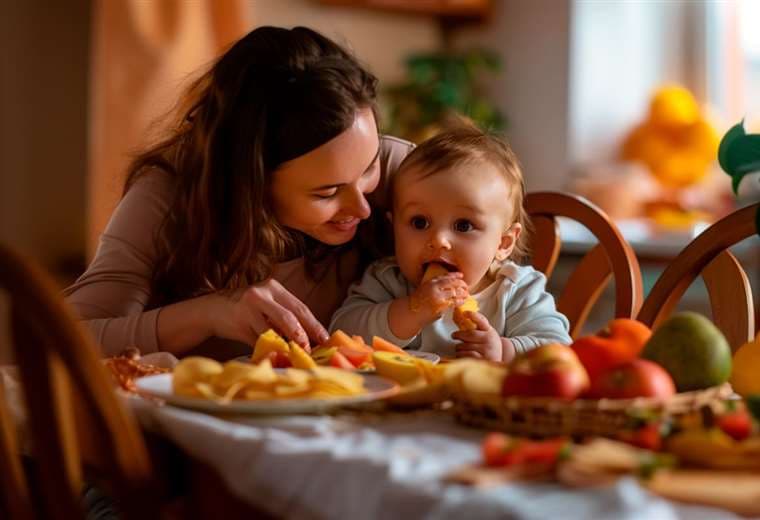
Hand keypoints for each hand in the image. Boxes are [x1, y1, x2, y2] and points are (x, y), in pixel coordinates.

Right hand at [209, 278, 327, 348]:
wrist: (214, 309)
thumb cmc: (247, 310)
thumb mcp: (267, 306)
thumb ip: (285, 318)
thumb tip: (310, 339)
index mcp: (274, 288)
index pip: (299, 307)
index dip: (314, 324)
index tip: (325, 338)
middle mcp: (262, 293)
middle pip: (289, 316)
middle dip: (302, 335)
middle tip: (310, 349)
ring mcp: (249, 307)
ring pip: (273, 330)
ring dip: (285, 345)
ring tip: (294, 354)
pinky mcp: (239, 322)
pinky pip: (258, 339)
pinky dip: (268, 348)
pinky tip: (275, 354)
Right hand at [409, 272, 467, 321]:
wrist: (411, 312)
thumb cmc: (417, 302)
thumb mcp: (424, 288)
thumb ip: (435, 285)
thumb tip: (448, 284)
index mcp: (431, 283)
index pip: (446, 276)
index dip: (455, 275)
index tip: (461, 275)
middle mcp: (435, 289)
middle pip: (453, 283)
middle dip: (462, 284)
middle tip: (466, 286)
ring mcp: (438, 298)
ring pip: (455, 293)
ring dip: (463, 293)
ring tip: (466, 294)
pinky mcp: (441, 307)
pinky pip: (454, 302)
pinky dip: (460, 301)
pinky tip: (462, 301)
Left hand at [452, 312, 502, 360]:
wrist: (497, 364)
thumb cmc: (488, 348)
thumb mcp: (486, 336)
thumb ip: (477, 328)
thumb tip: (461, 315)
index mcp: (490, 332)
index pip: (482, 321)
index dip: (473, 315)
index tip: (465, 313)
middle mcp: (490, 340)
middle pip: (469, 334)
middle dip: (458, 335)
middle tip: (454, 335)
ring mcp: (486, 350)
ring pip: (464, 345)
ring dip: (459, 347)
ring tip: (461, 348)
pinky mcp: (481, 360)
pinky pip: (464, 354)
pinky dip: (460, 354)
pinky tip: (463, 355)